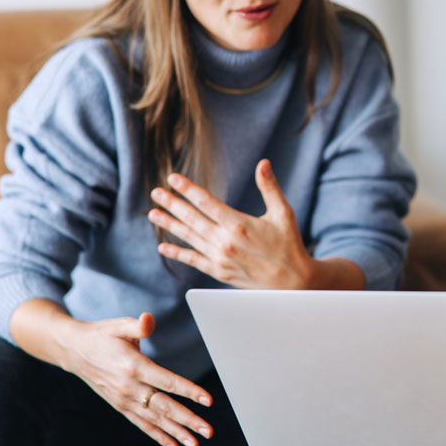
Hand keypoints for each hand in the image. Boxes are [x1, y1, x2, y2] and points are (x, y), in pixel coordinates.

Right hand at [59, 312, 213, 445]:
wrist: (74, 351)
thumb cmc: (102, 335)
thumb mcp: (119, 325)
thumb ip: (138, 325)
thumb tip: (149, 319)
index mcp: (134, 366)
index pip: (167, 382)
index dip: (189, 391)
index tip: (208, 400)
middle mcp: (129, 387)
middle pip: (164, 406)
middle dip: (188, 420)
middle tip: (207, 431)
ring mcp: (124, 399)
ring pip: (154, 420)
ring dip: (176, 433)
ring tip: (195, 444)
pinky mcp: (120, 406)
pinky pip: (142, 424)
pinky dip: (158, 436)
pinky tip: (173, 445)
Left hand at [149, 158, 314, 288]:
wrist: (293, 283)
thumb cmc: (289, 245)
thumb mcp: (283, 213)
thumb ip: (269, 187)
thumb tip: (263, 163)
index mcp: (239, 224)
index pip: (206, 202)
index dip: (188, 189)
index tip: (173, 178)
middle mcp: (225, 241)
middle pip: (192, 218)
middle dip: (172, 204)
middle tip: (156, 192)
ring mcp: (220, 258)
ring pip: (189, 237)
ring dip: (170, 224)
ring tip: (153, 213)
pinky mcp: (219, 272)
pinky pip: (193, 260)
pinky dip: (177, 253)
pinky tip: (163, 246)